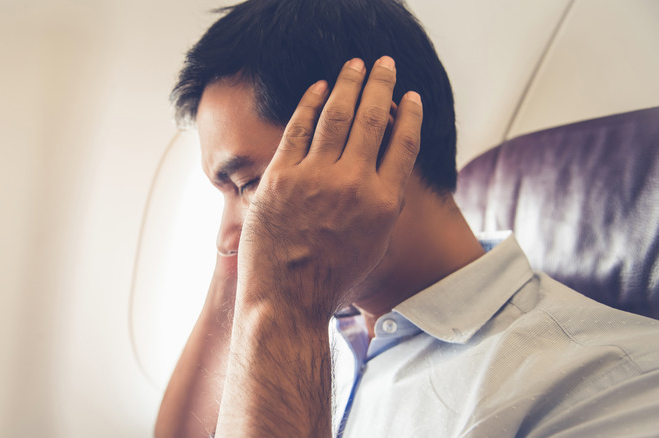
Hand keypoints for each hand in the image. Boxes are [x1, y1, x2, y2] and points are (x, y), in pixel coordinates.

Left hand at [236, 56, 422, 321]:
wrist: (287, 300)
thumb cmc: (332, 279)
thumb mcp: (375, 245)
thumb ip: (384, 205)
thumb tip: (387, 174)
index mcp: (384, 202)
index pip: (404, 143)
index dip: (409, 115)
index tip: (410, 96)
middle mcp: (354, 183)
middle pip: (373, 118)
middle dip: (381, 84)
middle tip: (384, 63)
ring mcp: (315, 177)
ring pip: (337, 114)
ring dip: (348, 83)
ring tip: (355, 65)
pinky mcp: (281, 175)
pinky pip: (298, 128)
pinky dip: (310, 103)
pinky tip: (319, 88)